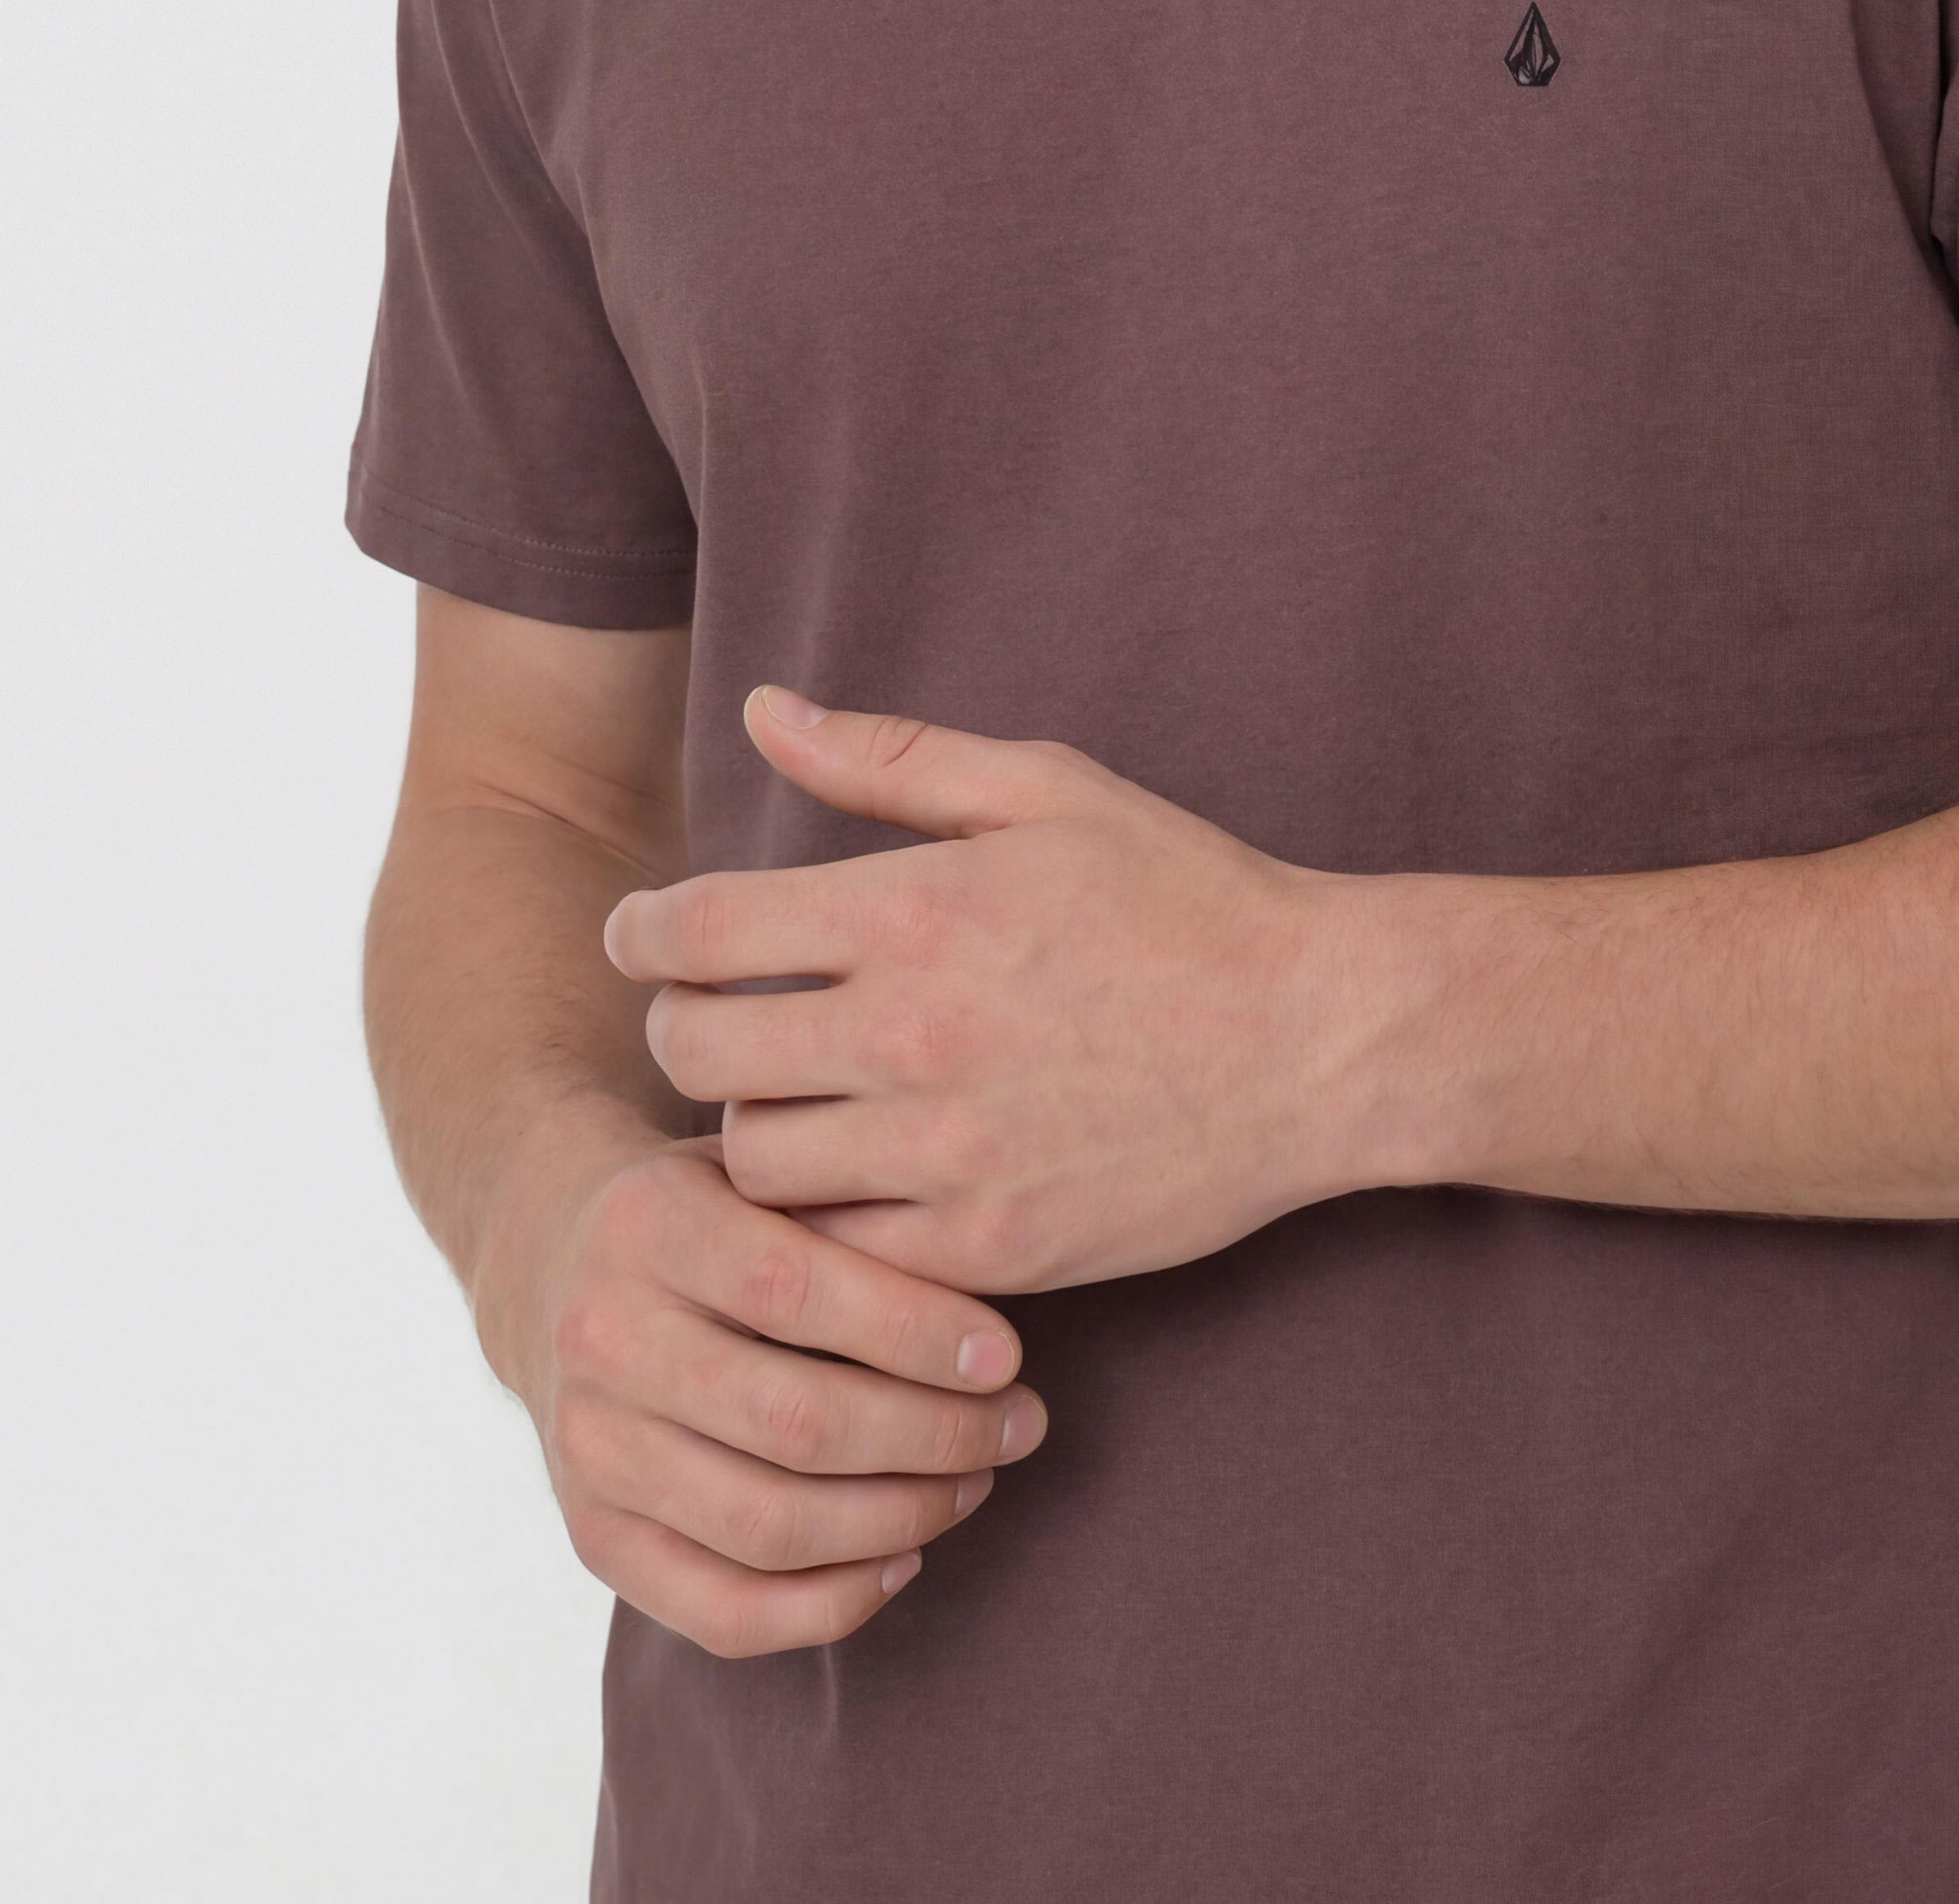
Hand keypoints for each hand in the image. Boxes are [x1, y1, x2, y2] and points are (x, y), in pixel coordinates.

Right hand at [487, 1123, 1048, 1655]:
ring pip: (768, 1527)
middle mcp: (602, 1338)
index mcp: (650, 1225)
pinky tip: (904, 1558)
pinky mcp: (591, 1536)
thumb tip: (987, 1318)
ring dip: (901, 1520)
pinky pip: (723, 1613)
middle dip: (935, 1437)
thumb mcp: (765, 1167)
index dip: (916, 1334)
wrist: (556, 1256)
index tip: (1008, 1356)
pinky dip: (831, 1604)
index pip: (798, 1292)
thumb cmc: (714, 1207)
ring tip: (975, 1481)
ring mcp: (587, 1449)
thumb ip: (852, 1215)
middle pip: (794, 1423)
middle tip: (1021, 1425)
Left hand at [601, 695, 1387, 1292]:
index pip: (695, 932)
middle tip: (710, 1018)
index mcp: (915, 909)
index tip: (641, 938)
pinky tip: (861, 1172)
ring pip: (751, 1162)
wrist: (1317, 1040)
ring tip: (792, 1095)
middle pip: (696, 1054)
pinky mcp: (987, 1246)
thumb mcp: (1046, 790)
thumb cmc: (1184, 896)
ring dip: (751, 1125)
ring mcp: (946, 1152)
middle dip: (680, 1029)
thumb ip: (891, 758)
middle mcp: (911, 1033)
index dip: (641, 935)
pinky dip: (827, 1215)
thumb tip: (767, 709)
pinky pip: (838, 1249)